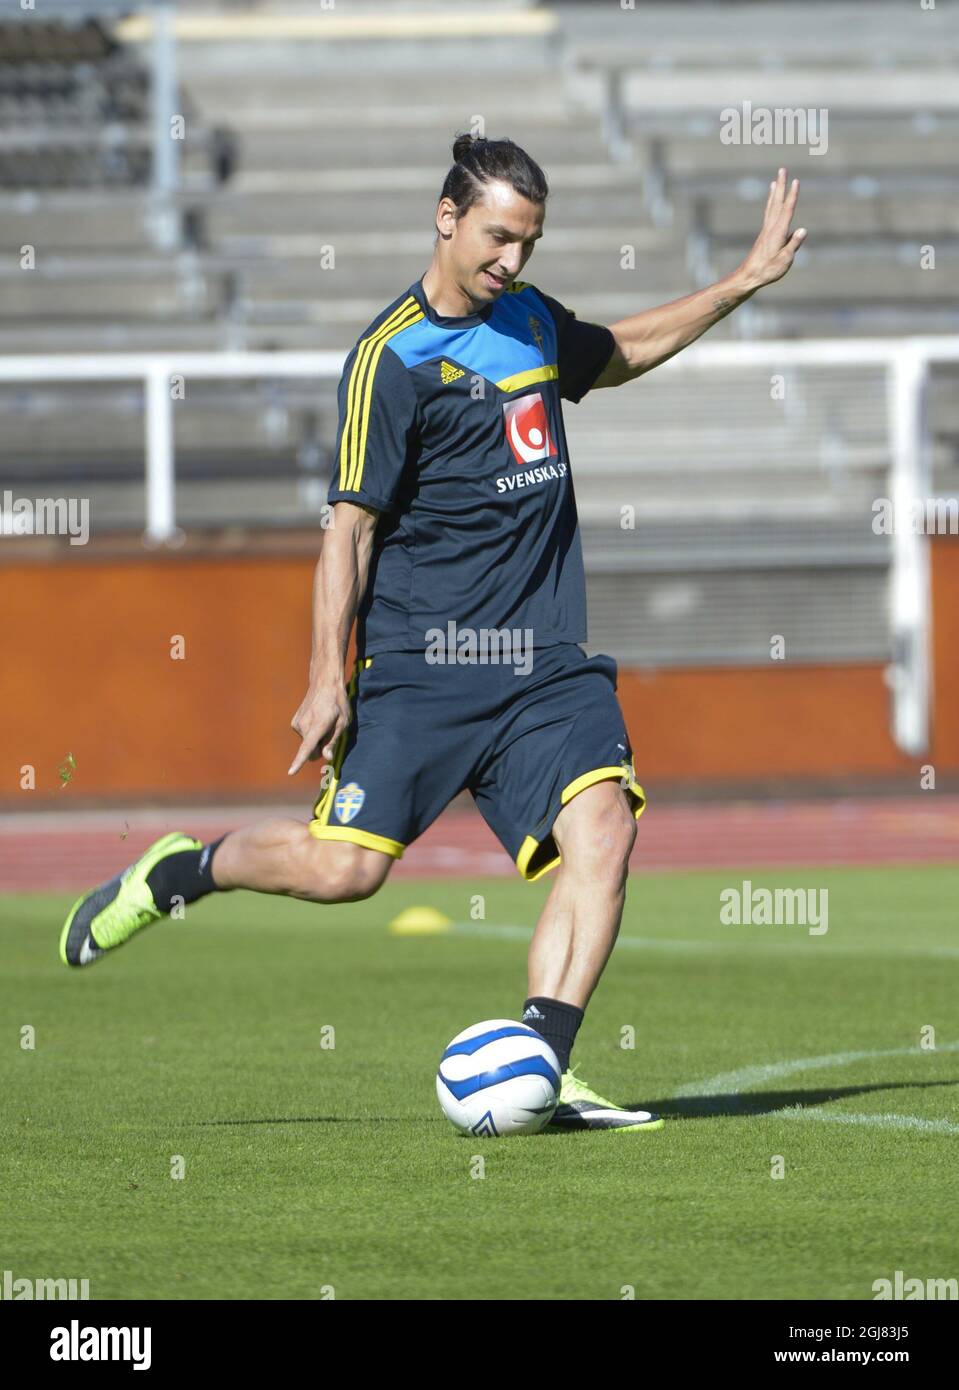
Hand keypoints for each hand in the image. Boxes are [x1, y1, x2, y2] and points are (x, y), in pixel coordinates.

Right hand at [288, 681, 347, 775]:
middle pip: (311, 752)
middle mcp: (304, 726)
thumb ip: (333, 741)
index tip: (291, 772)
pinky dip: (311, 733)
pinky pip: (304, 736)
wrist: (324, 683)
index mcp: (318, 726)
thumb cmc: (338, 703)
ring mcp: (297, 724)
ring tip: (324, 722)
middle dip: (320, 749)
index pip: (307, 747)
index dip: (299, 761)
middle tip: (330, 733)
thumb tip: (326, 757)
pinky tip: (317, 720)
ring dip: (316, 739)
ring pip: (307, 744)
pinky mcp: (294, 723)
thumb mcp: (343, 722)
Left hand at [738, 168, 806, 290]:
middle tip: (782, 170)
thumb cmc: (768, 270)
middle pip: (777, 202)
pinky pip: (768, 214)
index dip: (792, 195)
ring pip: (771, 207)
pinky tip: (772, 202)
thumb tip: (802, 230)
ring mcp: (766, 231)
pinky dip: (770, 204)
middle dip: (781, 185)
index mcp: (778, 232)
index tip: (796, 181)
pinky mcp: (764, 235)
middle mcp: (771, 228)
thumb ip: (793, 244)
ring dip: (774, 192)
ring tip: (775, 181)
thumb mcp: (785, 260)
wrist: (749, 276)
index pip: (787, 210)